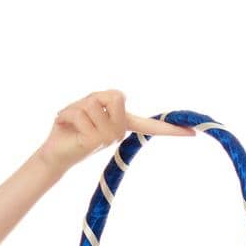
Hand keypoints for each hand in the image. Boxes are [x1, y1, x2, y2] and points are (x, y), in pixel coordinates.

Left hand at [36, 90, 195, 175]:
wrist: (52, 150)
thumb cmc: (70, 126)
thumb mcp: (88, 104)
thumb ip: (104, 99)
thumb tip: (117, 99)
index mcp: (122, 125)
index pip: (150, 125)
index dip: (171, 129)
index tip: (193, 133)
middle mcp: (119, 134)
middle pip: (116, 96)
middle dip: (94, 97)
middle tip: (81, 112)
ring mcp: (108, 139)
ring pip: (94, 103)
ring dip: (76, 107)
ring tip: (70, 121)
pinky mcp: (94, 141)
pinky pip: (82, 113)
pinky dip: (67, 114)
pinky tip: (64, 125)